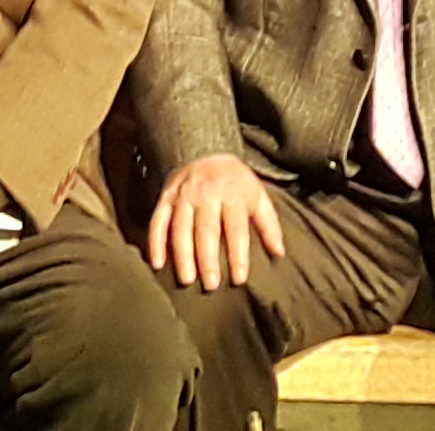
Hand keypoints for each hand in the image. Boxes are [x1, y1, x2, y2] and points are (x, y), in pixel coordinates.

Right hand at [147, 151, 282, 291]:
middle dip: (208, 259)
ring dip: (182, 255)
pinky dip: (155, 242)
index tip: (239, 279)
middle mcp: (206, 193)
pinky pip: (158, 221)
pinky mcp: (166, 197)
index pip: (235, 229)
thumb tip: (279, 252)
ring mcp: (183, 195)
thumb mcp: (258, 195)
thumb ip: (268, 224)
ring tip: (187, 279)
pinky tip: (157, 264)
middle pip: (206, 230)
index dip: (238, 255)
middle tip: (211, 285)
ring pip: (180, 228)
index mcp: (232, 194)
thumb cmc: (235, 181)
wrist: (205, 148)